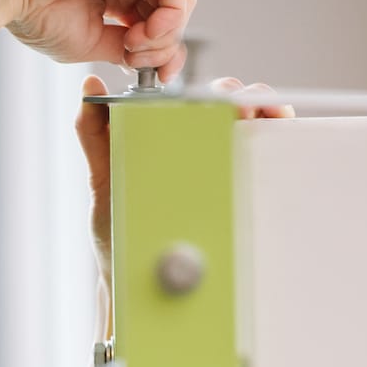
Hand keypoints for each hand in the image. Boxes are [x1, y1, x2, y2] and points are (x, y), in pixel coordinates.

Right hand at [7, 0, 194, 76]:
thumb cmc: (39, 17)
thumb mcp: (90, 45)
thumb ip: (122, 50)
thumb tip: (148, 63)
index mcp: (117, 1)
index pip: (159, 24)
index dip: (166, 52)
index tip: (159, 75)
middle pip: (173, 15)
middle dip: (165, 46)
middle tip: (139, 61)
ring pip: (179, 2)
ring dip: (167, 34)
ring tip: (139, 46)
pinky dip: (170, 16)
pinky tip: (146, 32)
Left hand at [75, 73, 294, 272]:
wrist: (129, 280)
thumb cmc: (116, 230)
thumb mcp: (103, 177)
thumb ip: (93, 132)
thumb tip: (90, 85)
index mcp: (171, 137)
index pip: (200, 97)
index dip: (212, 86)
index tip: (215, 89)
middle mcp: (200, 149)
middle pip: (232, 108)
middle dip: (242, 97)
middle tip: (237, 108)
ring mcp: (220, 173)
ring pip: (254, 130)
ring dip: (266, 113)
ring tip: (266, 115)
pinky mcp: (234, 197)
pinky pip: (261, 167)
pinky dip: (275, 145)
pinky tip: (275, 139)